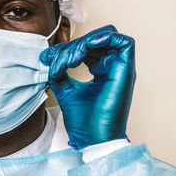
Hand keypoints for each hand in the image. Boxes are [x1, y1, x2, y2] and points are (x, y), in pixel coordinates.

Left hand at [40, 25, 135, 149]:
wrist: (91, 138)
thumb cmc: (82, 119)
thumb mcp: (64, 88)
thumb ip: (59, 70)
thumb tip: (50, 57)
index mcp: (100, 70)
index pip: (87, 46)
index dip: (67, 47)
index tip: (48, 58)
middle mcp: (112, 66)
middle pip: (95, 39)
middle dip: (73, 44)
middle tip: (59, 60)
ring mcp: (120, 67)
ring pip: (107, 36)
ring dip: (85, 42)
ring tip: (70, 59)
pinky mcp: (127, 69)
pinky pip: (124, 42)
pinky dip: (103, 39)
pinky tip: (83, 52)